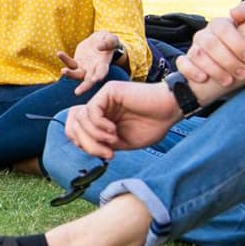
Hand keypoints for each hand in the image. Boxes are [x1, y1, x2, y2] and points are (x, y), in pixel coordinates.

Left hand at [57, 30, 119, 94]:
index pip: (102, 71)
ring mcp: (84, 67)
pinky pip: (70, 63)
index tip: (95, 80)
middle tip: (77, 92)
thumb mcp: (111, 38)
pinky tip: (59, 53)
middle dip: (84, 87)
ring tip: (63, 71)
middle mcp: (94, 69)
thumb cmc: (108, 41)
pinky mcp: (77, 63)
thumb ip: (109, 42)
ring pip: (77, 74)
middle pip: (89, 80)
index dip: (99, 76)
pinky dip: (64, 59)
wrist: (99, 41)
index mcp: (104, 64)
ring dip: (70, 74)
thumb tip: (99, 47)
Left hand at [63, 81, 180, 159]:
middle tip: (106, 152)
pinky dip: (99, 125)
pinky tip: (113, 131)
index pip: (75, 130)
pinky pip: (91, 110)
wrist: (170, 110)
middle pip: (74, 124)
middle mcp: (99, 107)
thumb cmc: (152, 125)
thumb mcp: (122, 142)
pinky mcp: (108, 91)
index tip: (103, 155)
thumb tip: (82, 146)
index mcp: (100, 119)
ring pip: (80, 118)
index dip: (83, 145)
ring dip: (94, 135)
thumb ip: (102, 144)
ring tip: (113, 141)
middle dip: (86, 143)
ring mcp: (102, 98)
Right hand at [176, 0, 244, 88]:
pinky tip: (204, 79)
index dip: (236, 43)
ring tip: (229, 81)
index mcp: (219, 25)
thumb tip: (234, 13)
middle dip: (228, 61)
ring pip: (198, 55)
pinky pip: (182, 64)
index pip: (222, 28)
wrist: (237, 58)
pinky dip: (191, 71)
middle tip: (244, 74)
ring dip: (214, 70)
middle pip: (210, 44)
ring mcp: (194, 48)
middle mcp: (204, 35)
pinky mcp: (186, 63)